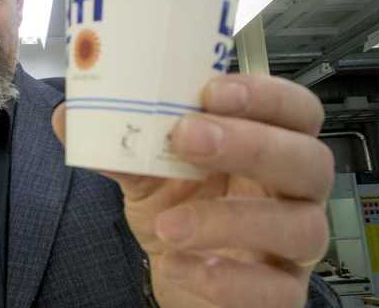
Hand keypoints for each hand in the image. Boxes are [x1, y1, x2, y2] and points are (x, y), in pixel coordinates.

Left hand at [51, 74, 333, 307]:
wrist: (180, 275)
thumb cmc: (178, 212)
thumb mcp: (147, 174)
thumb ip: (120, 144)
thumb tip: (69, 116)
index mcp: (266, 148)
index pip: (296, 111)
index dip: (266, 95)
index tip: (212, 90)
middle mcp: (290, 193)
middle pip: (309, 160)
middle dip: (250, 144)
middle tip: (188, 137)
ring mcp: (292, 246)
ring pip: (299, 227)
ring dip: (229, 218)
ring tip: (170, 223)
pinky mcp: (280, 293)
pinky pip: (271, 289)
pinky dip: (223, 277)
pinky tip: (179, 263)